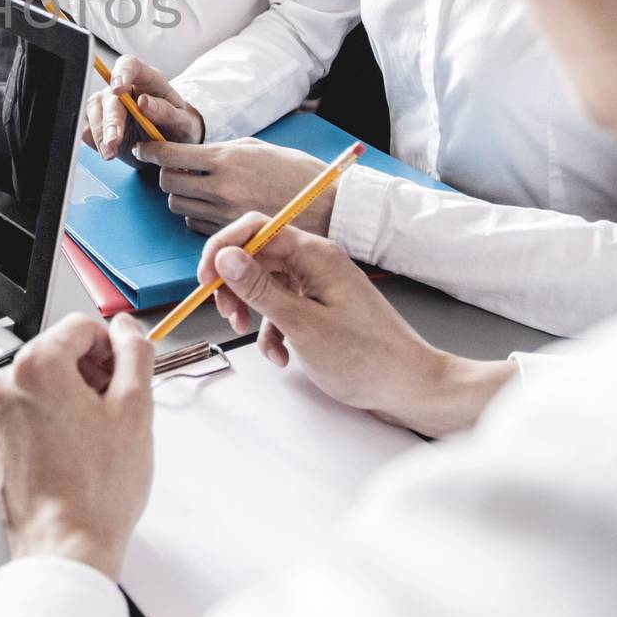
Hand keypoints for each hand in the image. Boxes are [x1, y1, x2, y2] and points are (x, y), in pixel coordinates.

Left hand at [0, 312, 153, 580]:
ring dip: (71, 401)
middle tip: (115, 413)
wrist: (64, 547)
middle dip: (91, 375)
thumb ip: (135, 353)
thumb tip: (127, 329)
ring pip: (42, 387)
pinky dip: (49, 426)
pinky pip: (26, 418)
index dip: (112, 348)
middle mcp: (6, 384)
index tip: (124, 376)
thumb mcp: (136, 408)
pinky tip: (72, 457)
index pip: (82, 326)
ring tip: (95, 441)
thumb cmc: (96, 489)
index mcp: (37, 365)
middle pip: (59, 354)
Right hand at [83, 55, 203, 157]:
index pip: (130, 65)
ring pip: (93, 110)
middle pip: (108, 95)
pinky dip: (95, 141)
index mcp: (148, 80)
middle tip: (114, 141)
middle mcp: (125, 89)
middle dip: (109, 119)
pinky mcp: (100, 122)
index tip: (118, 90)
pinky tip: (108, 151)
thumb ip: (166, 112)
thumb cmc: (179, 128)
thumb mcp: (184, 123)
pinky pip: (88, 127)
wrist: (172, 146)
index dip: (121, 73)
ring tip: (110, 153)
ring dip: (99, 133)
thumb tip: (144, 102)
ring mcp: (109, 104)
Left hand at [140, 139, 335, 235]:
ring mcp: (224, 214)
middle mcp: (221, 187)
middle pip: (167, 182)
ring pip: (178, 205)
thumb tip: (195, 151)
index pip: (170, 154)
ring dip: (180, 195)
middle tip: (174, 168)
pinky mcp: (231, 234)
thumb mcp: (259, 147)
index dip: (150, 150)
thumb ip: (224, 149)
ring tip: (196, 188)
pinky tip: (211, 207)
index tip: (143, 146)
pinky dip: (196, 215)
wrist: (329, 207)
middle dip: (165, 174)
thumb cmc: (297, 172)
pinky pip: (195, 225)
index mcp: (227, 159)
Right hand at [202, 215, 513, 436]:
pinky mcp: (323, 308)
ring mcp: (321, 285)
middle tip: (225, 312)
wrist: (411, 388)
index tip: (205, 279)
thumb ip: (260, 289)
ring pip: (268, 285)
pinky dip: (274, 330)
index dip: (223, 248)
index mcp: (315, 255)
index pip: (257, 228)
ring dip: (252, 310)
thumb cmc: (366, 358)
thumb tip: (225, 256)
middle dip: (234, 284)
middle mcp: (317, 263)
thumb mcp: (302, 325)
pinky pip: (284, 308)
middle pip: (258, 256)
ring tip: (248, 336)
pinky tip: (281, 355)